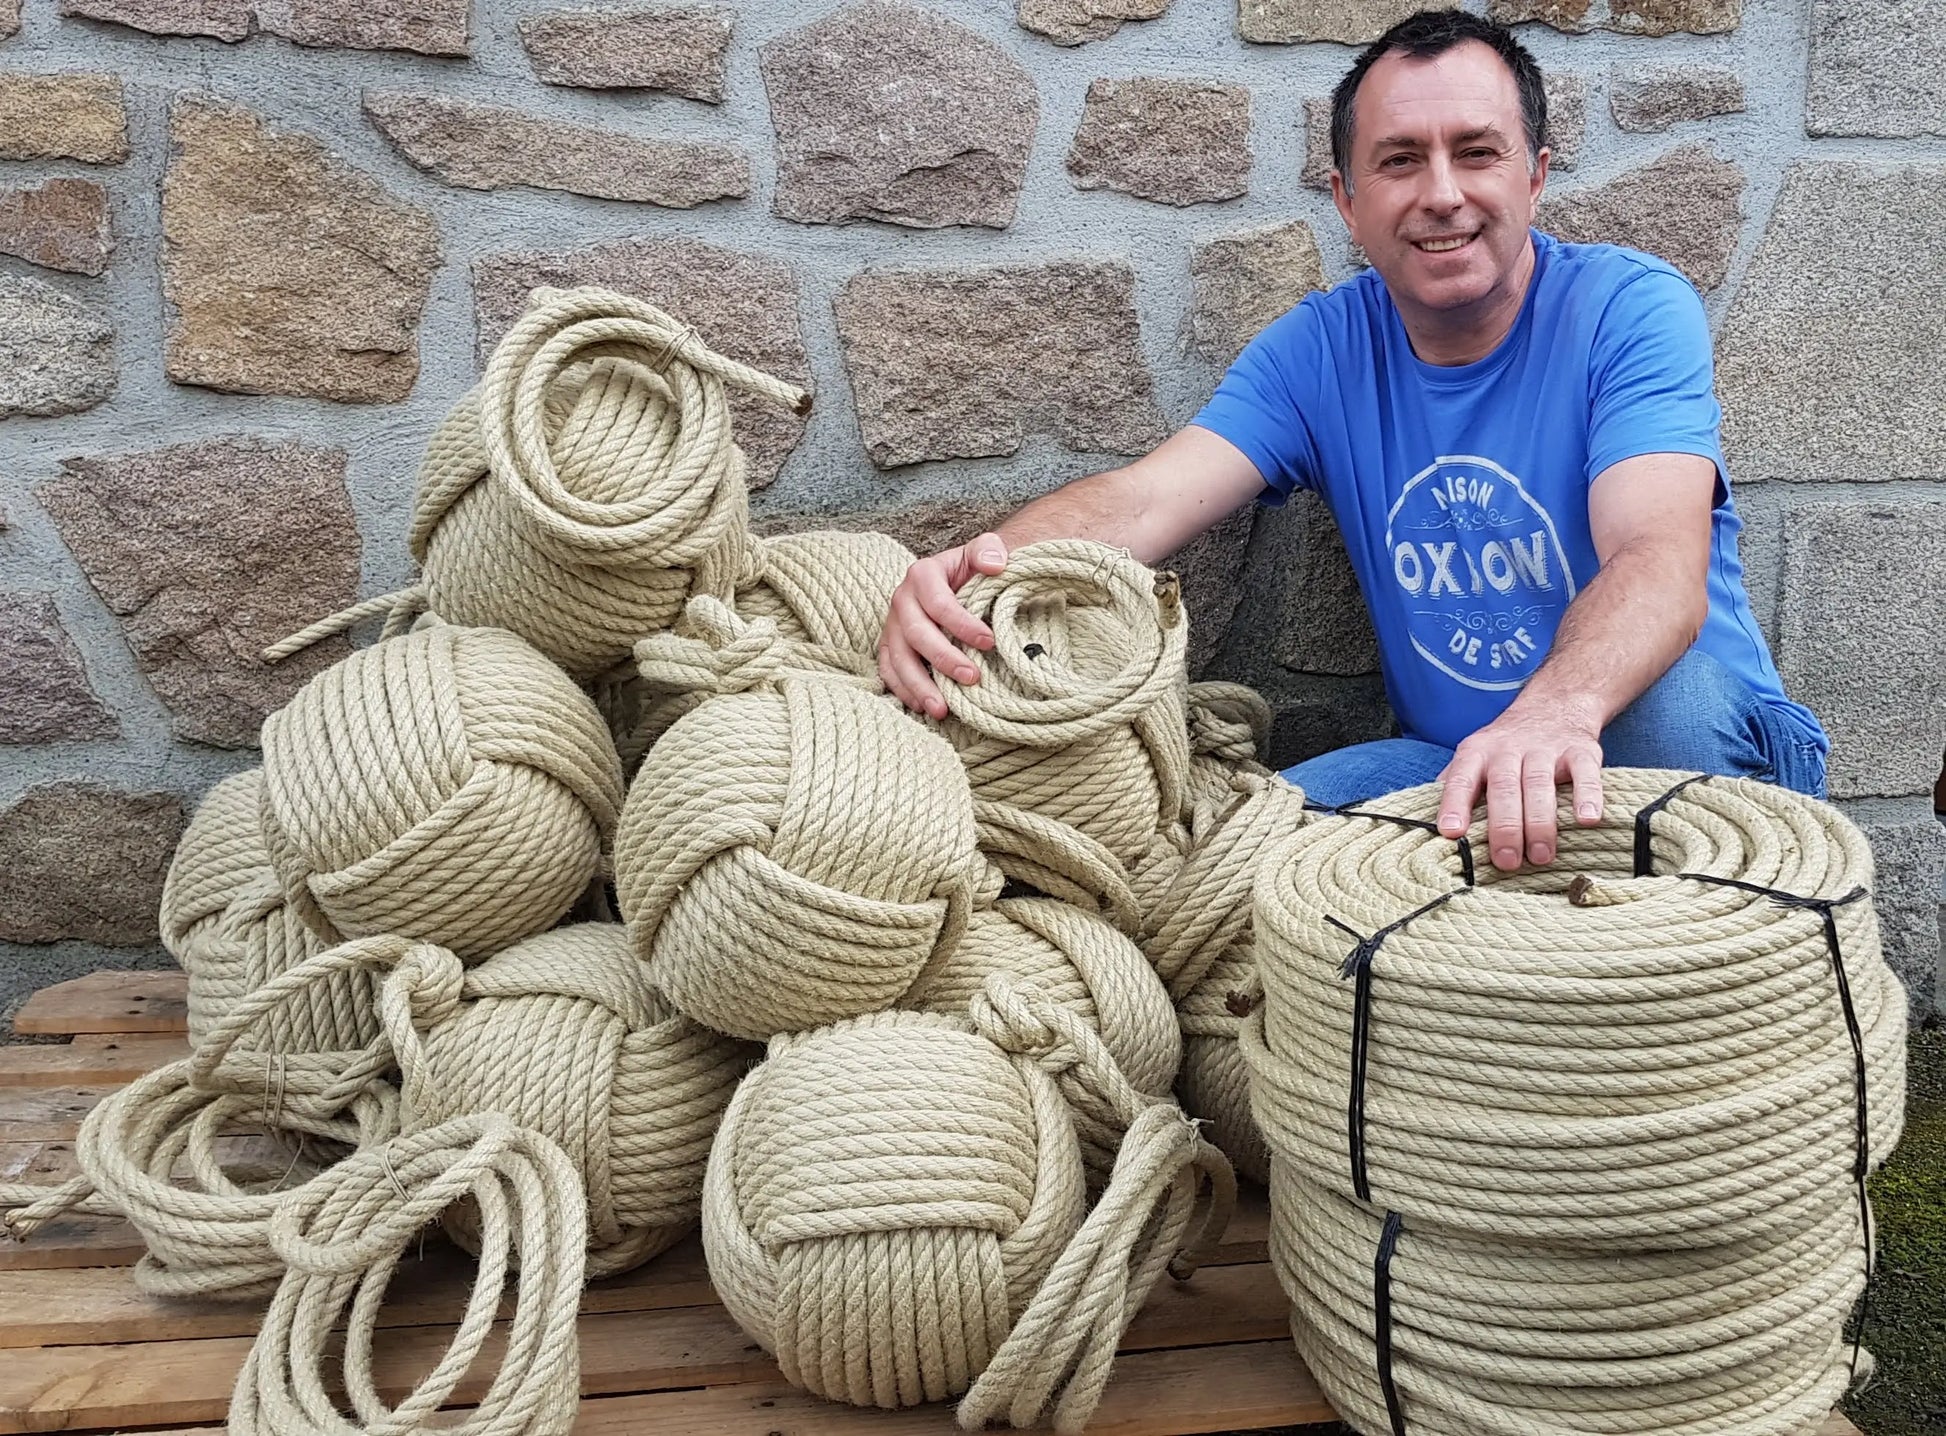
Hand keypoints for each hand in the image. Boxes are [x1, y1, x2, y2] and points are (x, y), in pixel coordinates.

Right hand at [878, 532, 1009, 717]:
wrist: (955, 579)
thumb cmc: (970, 569)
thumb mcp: (981, 551)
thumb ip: (989, 549)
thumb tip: (996, 564)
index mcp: (922, 575)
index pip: (939, 603)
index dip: (962, 624)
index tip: (989, 641)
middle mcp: (901, 600)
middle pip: (917, 634)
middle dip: (944, 659)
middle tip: (972, 678)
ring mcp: (892, 625)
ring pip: (899, 658)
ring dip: (919, 685)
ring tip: (942, 709)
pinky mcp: (890, 646)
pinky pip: (888, 670)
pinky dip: (902, 690)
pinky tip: (922, 707)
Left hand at [1435, 707, 1604, 870]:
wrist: (1554, 706)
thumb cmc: (1507, 746)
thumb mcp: (1475, 756)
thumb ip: (1455, 786)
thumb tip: (1428, 826)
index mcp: (1477, 753)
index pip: (1461, 779)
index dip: (1454, 805)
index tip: (1451, 833)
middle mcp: (1509, 749)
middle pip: (1504, 788)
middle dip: (1504, 827)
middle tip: (1506, 861)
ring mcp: (1545, 749)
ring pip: (1540, 785)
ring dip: (1541, 823)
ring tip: (1541, 856)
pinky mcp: (1580, 751)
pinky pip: (1585, 774)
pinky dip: (1587, 796)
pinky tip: (1587, 820)